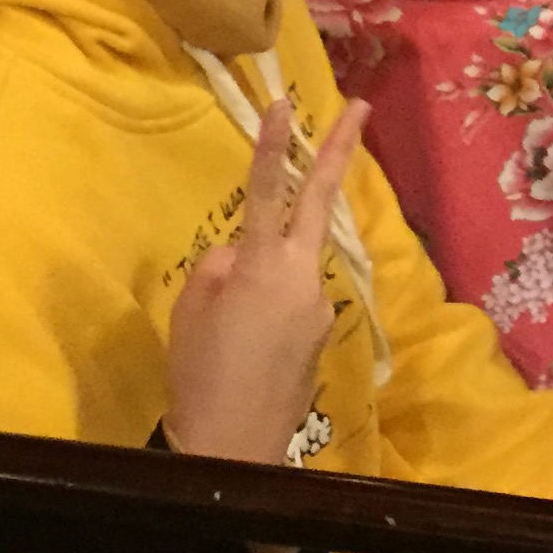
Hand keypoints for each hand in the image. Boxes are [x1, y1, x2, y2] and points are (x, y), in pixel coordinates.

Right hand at [165, 95, 367, 465]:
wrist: (233, 449)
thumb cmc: (200, 373)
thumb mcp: (191, 310)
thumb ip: (219, 267)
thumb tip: (241, 253)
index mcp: (261, 266)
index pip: (267, 191)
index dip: (274, 146)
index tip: (284, 102)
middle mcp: (302, 277)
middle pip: (320, 202)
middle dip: (340, 151)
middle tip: (361, 106)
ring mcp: (319, 306)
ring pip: (295, 265)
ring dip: (271, 274)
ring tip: (229, 330)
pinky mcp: (322, 333)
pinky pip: (294, 304)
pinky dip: (270, 310)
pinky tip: (246, 350)